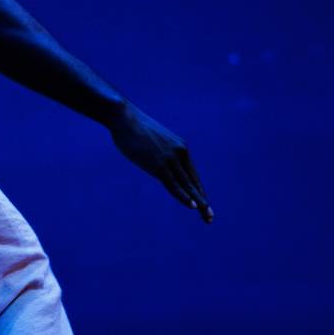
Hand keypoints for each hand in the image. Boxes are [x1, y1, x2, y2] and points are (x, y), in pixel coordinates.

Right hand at [108, 104, 213, 222]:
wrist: (124, 117)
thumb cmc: (133, 128)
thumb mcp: (152, 141)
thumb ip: (158, 153)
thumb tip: (155, 163)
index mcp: (180, 147)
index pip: (192, 175)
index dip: (198, 191)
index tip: (202, 204)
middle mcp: (179, 153)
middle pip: (193, 182)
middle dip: (202, 201)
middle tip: (210, 217)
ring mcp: (170, 159)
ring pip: (187, 185)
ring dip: (198, 202)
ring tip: (207, 216)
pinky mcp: (158, 164)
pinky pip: (173, 185)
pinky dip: (183, 196)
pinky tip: (192, 206)